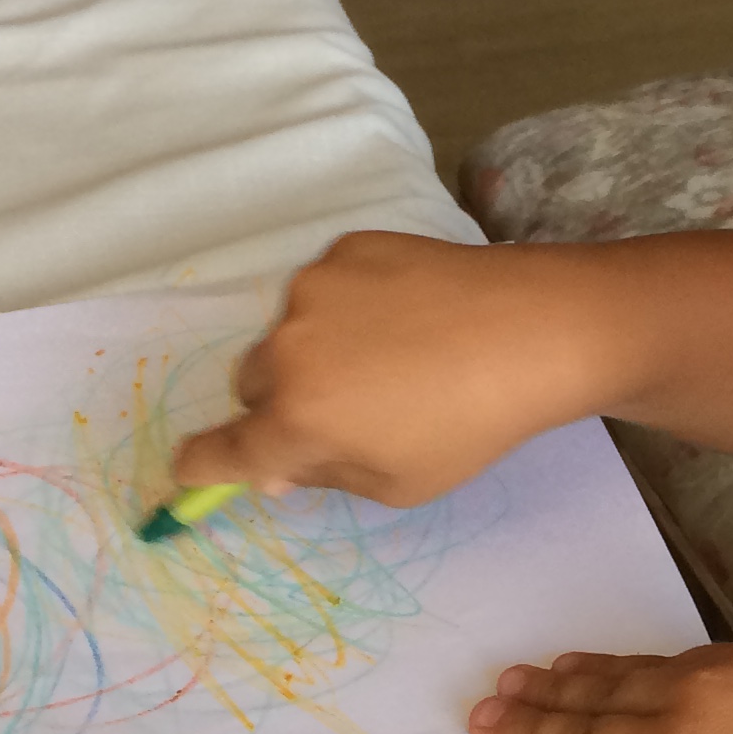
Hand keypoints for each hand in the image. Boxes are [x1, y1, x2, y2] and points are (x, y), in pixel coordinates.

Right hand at [170, 231, 595, 506]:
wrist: (535, 329)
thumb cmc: (470, 426)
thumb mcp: (397, 484)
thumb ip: (324, 473)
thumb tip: (278, 462)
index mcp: (295, 421)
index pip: (215, 451)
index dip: (201, 465)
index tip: (196, 468)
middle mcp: (286, 351)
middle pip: (250, 386)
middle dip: (278, 405)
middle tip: (342, 412)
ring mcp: (312, 290)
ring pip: (287, 332)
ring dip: (316, 351)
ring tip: (394, 358)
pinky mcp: (345, 249)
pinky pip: (326, 289)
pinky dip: (351, 307)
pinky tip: (408, 317)